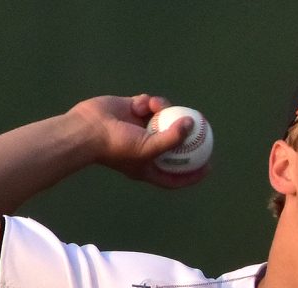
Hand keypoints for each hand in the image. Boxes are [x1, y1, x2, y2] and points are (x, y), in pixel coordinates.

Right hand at [69, 94, 210, 187]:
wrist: (89, 129)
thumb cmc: (117, 146)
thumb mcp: (148, 148)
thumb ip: (172, 138)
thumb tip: (191, 124)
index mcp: (148, 166)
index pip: (175, 176)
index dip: (192, 174)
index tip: (208, 166)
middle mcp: (145, 148)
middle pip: (172, 144)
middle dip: (186, 136)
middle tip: (202, 127)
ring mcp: (138, 128)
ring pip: (163, 117)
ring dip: (163, 110)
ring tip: (156, 106)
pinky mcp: (132, 110)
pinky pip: (149, 104)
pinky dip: (147, 102)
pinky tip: (139, 104)